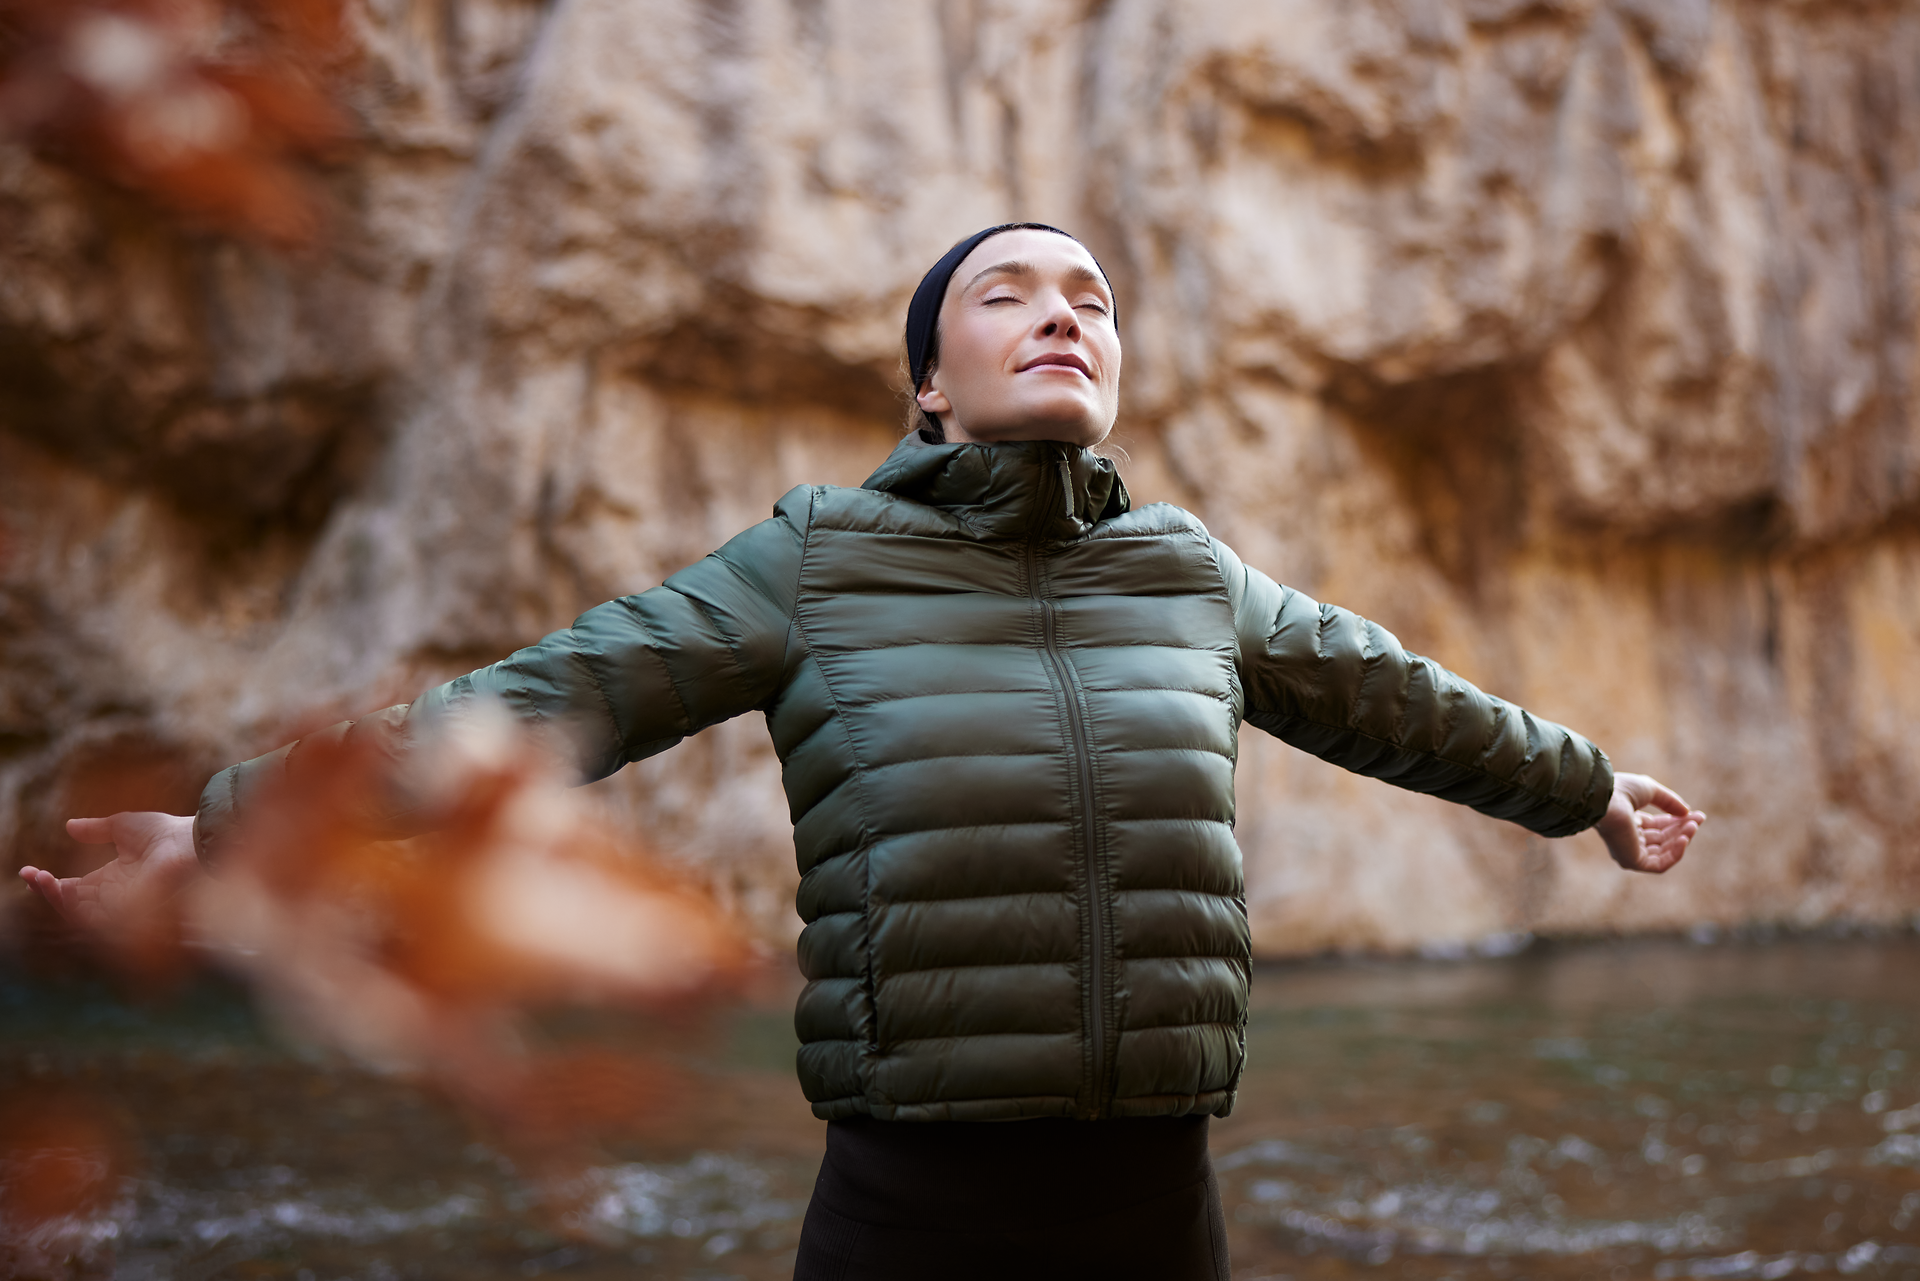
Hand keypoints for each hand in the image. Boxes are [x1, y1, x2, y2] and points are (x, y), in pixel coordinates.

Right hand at [19, 812, 200, 934]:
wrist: (190, 842)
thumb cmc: (166, 832)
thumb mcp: (123, 827)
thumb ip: (96, 830)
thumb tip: (70, 826)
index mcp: (114, 879)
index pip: (76, 889)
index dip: (52, 884)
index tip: (28, 871)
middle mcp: (114, 897)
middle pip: (71, 904)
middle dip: (46, 892)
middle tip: (29, 875)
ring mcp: (119, 907)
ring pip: (76, 914)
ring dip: (53, 898)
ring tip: (38, 879)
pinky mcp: (124, 914)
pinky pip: (90, 918)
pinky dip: (69, 904)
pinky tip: (56, 886)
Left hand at [1594, 773, 1704, 873]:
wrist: (1606, 798)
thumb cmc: (1622, 790)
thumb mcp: (1651, 790)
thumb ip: (1669, 801)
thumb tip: (1687, 812)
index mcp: (1628, 821)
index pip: (1659, 827)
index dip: (1679, 822)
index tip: (1698, 815)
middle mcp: (1627, 838)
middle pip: (1663, 839)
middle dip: (1683, 829)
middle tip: (1700, 819)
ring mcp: (1629, 851)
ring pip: (1664, 851)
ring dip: (1682, 839)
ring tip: (1693, 825)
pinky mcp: (1632, 861)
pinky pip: (1660, 864)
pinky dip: (1675, 853)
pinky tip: (1684, 838)